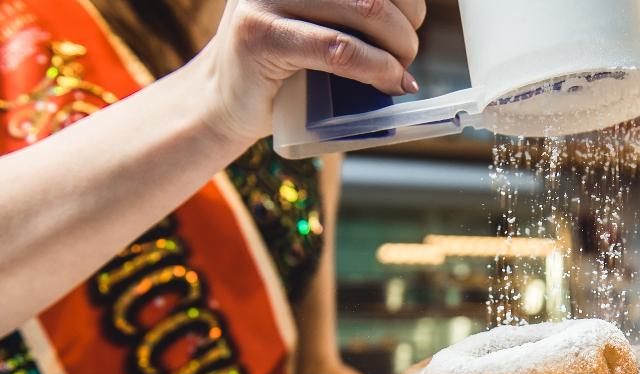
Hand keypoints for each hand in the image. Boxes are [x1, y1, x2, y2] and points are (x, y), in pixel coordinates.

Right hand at [195, 0, 425, 142]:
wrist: (224, 98)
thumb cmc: (283, 62)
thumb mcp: (319, 20)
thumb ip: (351, 8)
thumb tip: (415, 13)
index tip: (413, 18)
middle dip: (406, 20)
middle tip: (407, 51)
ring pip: (365, 9)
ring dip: (398, 46)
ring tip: (399, 71)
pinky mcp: (262, 35)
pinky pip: (340, 49)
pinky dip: (377, 68)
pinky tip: (390, 82)